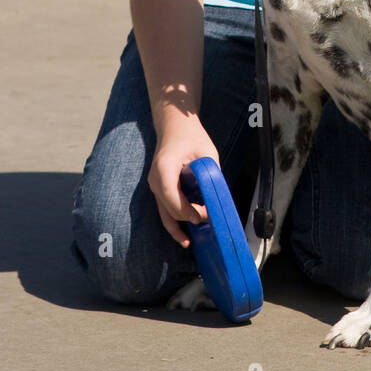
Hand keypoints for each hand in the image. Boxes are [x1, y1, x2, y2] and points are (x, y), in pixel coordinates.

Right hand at [148, 117, 220, 245]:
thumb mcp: (206, 153)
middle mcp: (155, 179)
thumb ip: (209, 176)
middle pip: (169, 208)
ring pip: (164, 213)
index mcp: (164, 168)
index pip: (172, 197)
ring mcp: (154, 185)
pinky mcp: (159, 190)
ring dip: (177, 227)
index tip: (205, 215)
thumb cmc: (191, 137)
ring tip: (188, 243)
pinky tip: (183, 237)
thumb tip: (216, 200)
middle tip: (209, 220)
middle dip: (189, 218)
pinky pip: (164, 210)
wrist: (174, 127)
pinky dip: (173, 223)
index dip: (188, 210)